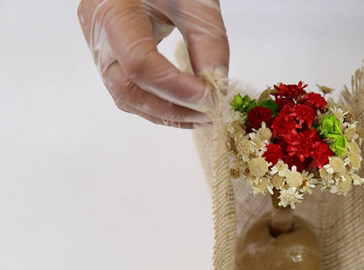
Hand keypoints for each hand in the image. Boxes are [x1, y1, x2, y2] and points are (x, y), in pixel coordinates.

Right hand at [78, 0, 228, 127]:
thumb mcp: (196, 0)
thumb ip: (210, 42)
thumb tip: (217, 88)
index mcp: (113, 9)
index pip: (140, 64)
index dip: (178, 89)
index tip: (212, 98)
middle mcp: (97, 32)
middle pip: (127, 89)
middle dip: (173, 109)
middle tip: (211, 113)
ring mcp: (98, 46)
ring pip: (125, 97)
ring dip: (167, 114)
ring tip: (203, 116)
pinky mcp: (109, 55)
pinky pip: (129, 91)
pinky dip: (159, 106)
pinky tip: (185, 109)